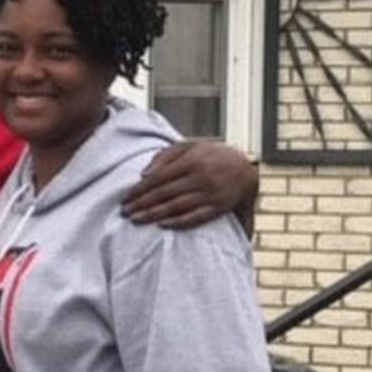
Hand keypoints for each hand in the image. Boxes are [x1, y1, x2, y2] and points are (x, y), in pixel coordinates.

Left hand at [121, 141, 256, 230]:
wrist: (246, 168)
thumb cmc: (213, 156)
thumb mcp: (190, 146)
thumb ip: (166, 155)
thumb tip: (144, 173)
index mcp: (191, 160)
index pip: (159, 177)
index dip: (140, 189)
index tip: (125, 198)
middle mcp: (200, 177)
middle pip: (165, 192)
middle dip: (142, 203)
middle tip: (125, 212)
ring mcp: (210, 193)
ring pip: (177, 206)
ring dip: (154, 214)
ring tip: (137, 220)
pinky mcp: (219, 207)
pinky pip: (197, 217)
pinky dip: (180, 222)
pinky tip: (164, 225)